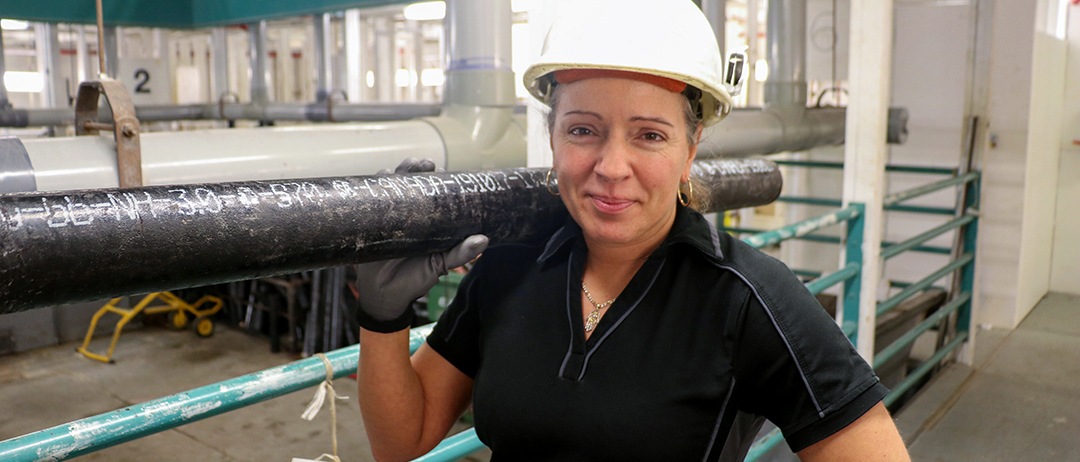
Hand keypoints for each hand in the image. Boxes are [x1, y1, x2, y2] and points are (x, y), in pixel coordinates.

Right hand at [355, 158, 488, 331]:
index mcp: (425, 220)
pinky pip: (367, 200)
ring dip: (395, 172)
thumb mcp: (440, 265)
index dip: (435, 178)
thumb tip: (483, 239)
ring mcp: (386, 216)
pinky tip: (379, 179)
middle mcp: (406, 214)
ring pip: (388, 185)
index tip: (442, 170)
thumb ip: (460, 254)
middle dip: (415, 168)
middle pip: (409, 181)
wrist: (385, 296)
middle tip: (424, 165)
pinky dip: (372, 186)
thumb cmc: (415, 279)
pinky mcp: (369, 223)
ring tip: (404, 169)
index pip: (430, 191)